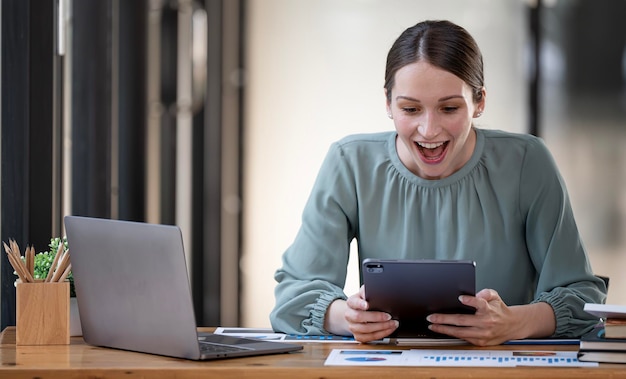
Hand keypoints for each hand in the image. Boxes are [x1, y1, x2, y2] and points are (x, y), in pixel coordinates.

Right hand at [325, 285, 398, 342]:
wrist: (354, 313)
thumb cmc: (362, 302)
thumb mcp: (364, 293)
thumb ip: (367, 290)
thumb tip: (372, 290)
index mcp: (351, 302)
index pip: (353, 303)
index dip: (360, 304)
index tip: (367, 305)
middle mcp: (349, 315)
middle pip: (359, 317)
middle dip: (376, 317)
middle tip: (388, 316)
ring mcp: (353, 327)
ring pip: (365, 329)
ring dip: (381, 327)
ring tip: (393, 323)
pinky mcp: (358, 336)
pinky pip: (369, 338)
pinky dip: (381, 334)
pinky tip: (389, 329)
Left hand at [426, 288, 554, 345]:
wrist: (512, 326)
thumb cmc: (499, 310)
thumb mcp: (495, 296)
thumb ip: (486, 292)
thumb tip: (475, 293)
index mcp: (489, 309)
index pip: (480, 303)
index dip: (470, 301)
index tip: (461, 298)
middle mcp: (486, 322)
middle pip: (463, 320)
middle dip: (445, 319)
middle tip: (432, 317)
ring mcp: (483, 334)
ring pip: (460, 332)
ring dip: (444, 329)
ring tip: (432, 325)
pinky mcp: (480, 342)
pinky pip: (463, 338)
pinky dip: (451, 334)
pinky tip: (442, 330)